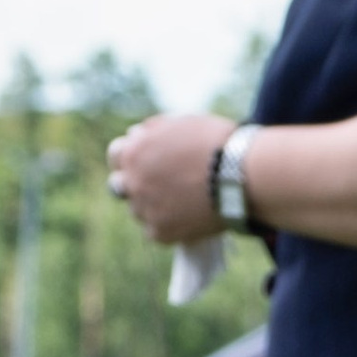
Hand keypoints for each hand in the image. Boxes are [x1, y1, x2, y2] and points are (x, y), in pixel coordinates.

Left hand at [106, 112, 233, 246]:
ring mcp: (144, 210)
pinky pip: (157, 231)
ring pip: (139, 211)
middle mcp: (132, 182)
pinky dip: (170, 225)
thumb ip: (154, 131)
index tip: (144, 162)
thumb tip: (138, 135)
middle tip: (162, 186)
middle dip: (137, 184)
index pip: (116, 155)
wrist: (241, 176)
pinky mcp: (161, 233)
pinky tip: (189, 216)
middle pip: (121, 186)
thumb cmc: (216, 143)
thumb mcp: (180, 123)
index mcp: (133, 152)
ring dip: (153, 206)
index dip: (131, 157)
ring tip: (184, 203)